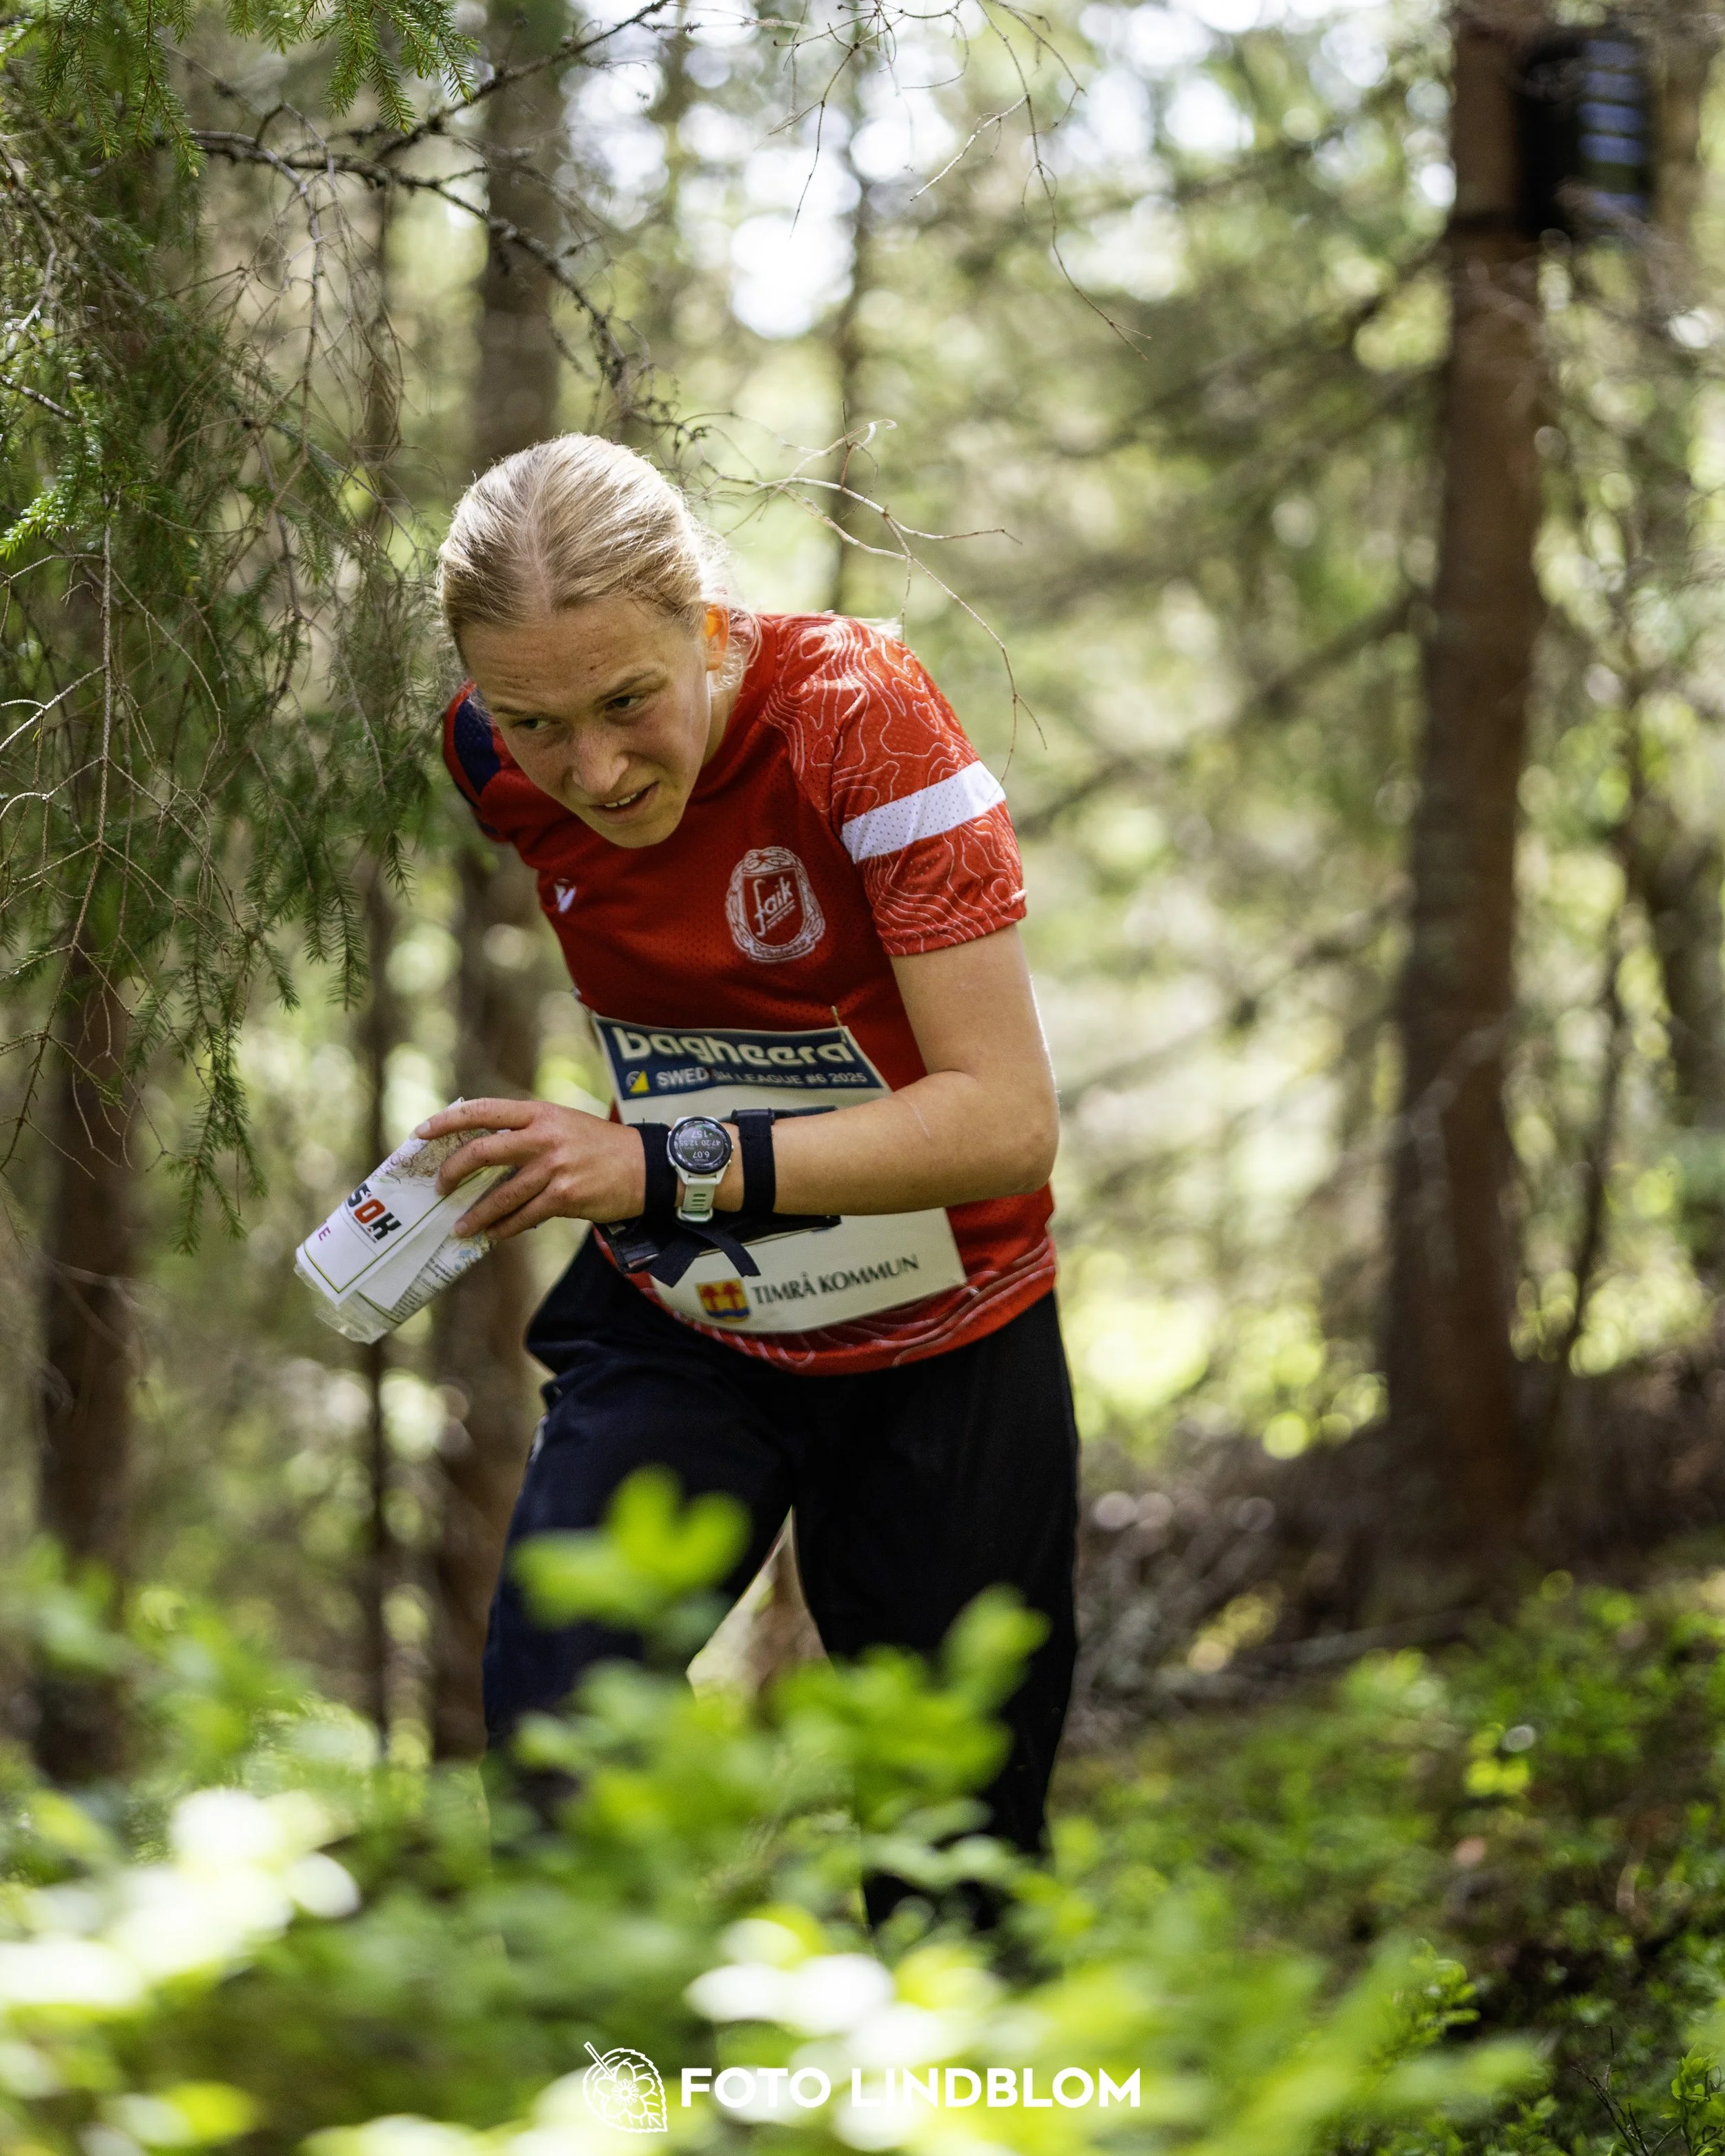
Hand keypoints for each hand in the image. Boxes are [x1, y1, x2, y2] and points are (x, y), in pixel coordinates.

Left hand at [416, 1099, 644, 1240]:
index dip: (447, 1121)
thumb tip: (483, 1149)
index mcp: (539, 1113)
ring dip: (475, 1214)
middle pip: (482, 1152)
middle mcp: (544, 1136)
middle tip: (440, 1188)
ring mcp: (554, 1167)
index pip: (483, 1110)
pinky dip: (503, 1228)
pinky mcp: (565, 1195)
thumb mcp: (563, 1123)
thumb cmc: (600, 1146)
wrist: (647, 1166)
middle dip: (453, 1172)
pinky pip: (523, 1216)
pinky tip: (492, 1234)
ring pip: (500, 1194)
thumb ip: (527, 1130)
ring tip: (459, 1226)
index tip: (421, 1133)